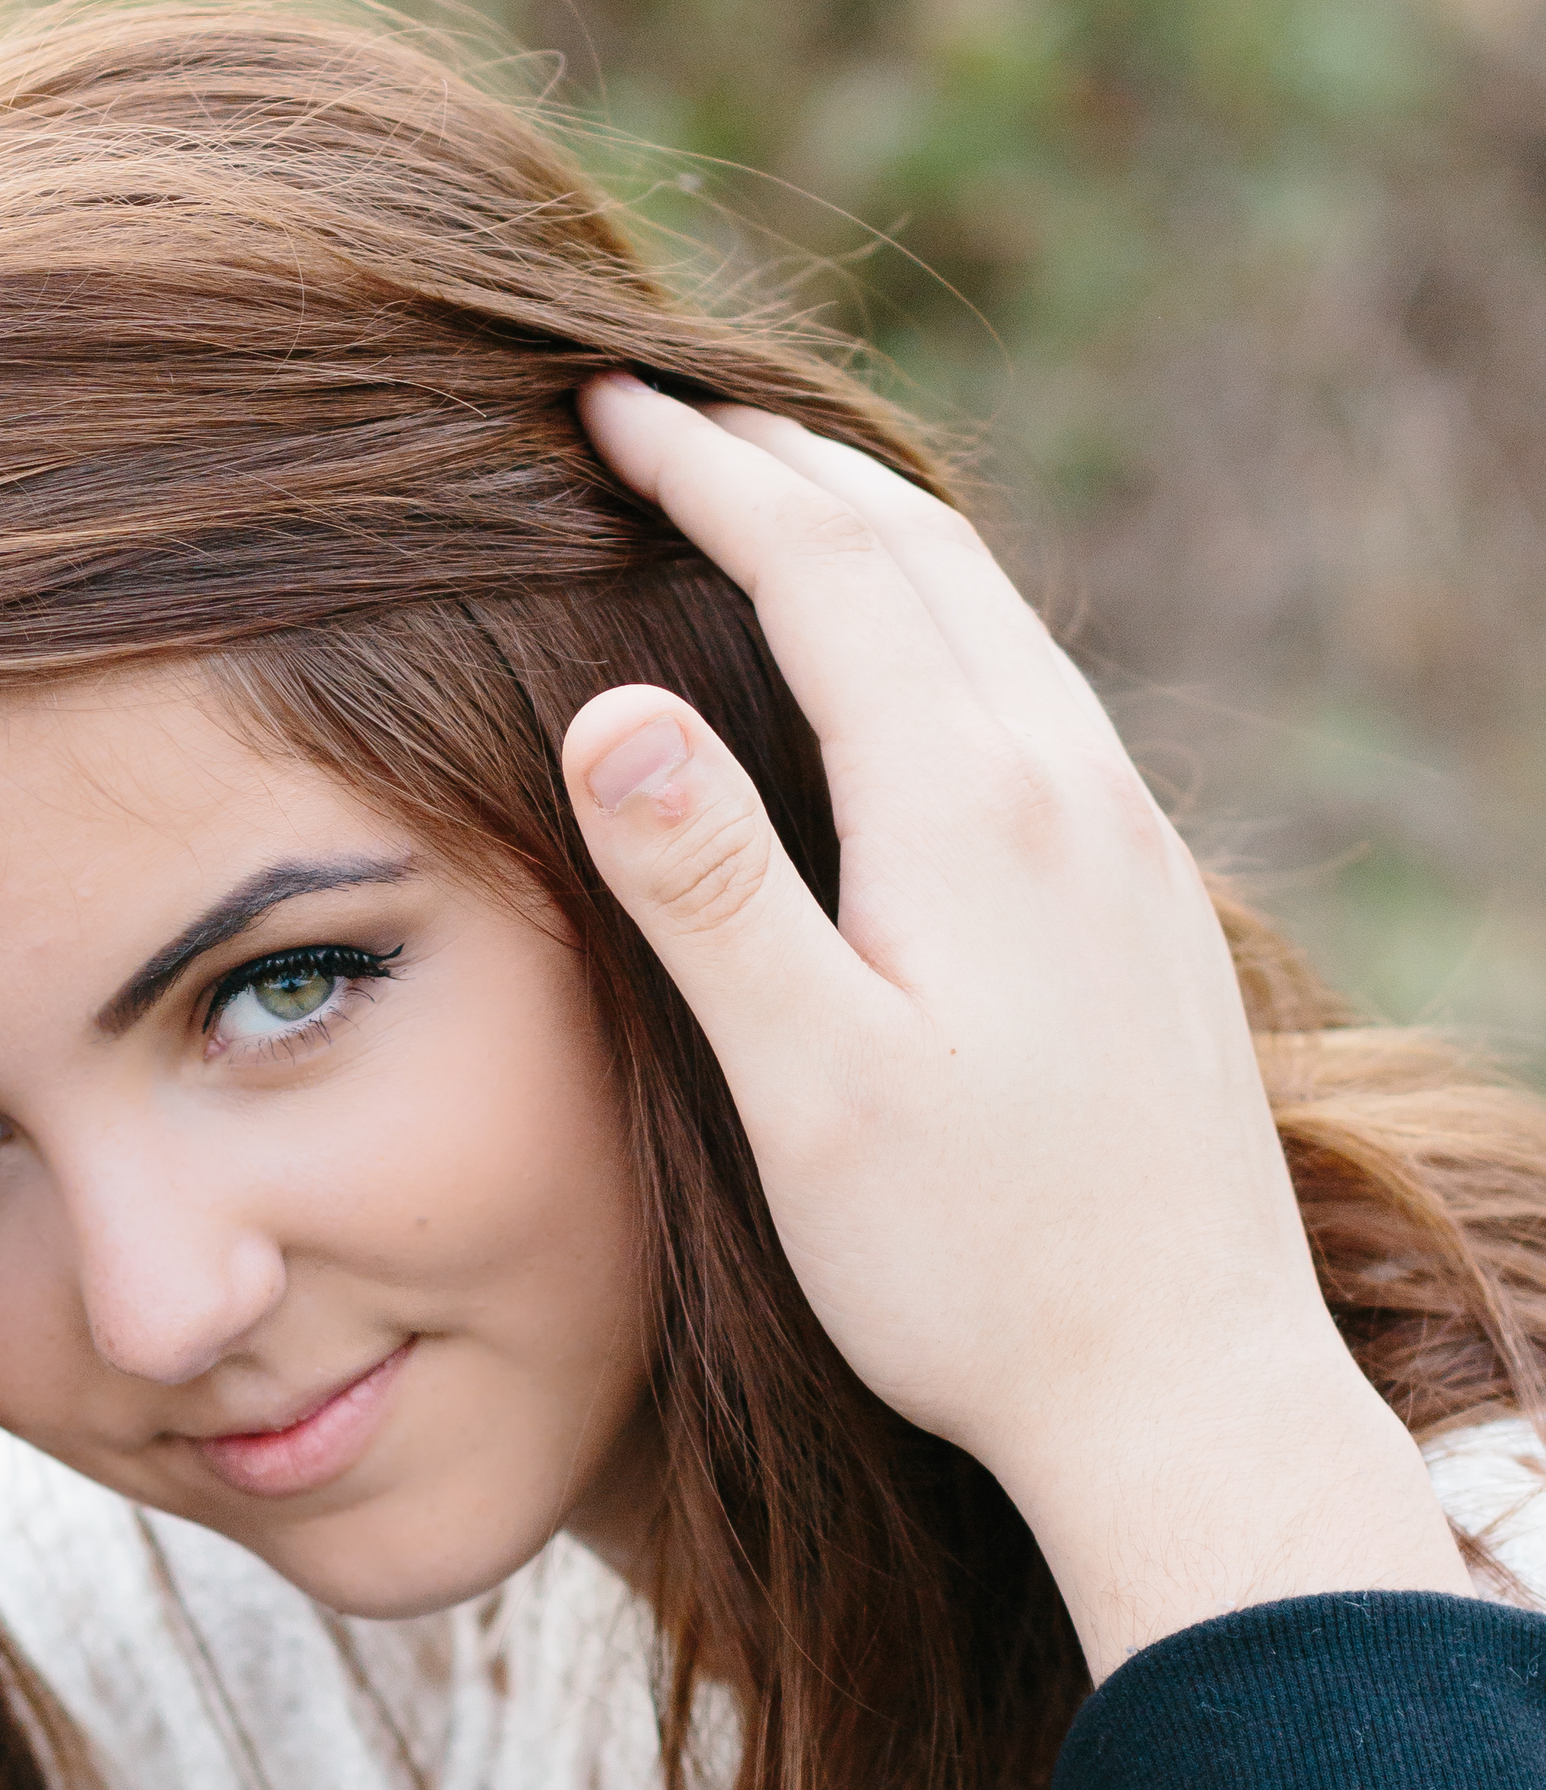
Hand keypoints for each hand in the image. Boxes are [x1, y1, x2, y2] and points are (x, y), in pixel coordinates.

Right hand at [565, 379, 1463, 1676]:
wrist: (1186, 1387)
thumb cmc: (972, 1265)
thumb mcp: (809, 1089)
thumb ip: (711, 889)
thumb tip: (612, 703)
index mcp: (974, 808)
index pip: (828, 566)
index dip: (707, 471)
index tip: (603, 402)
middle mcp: (1072, 785)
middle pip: (925, 551)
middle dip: (784, 462)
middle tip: (661, 410)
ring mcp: (1129, 836)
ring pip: (995, 610)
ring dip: (875, 525)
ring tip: (772, 491)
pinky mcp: (1150, 896)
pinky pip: (1036, 686)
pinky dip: (943, 616)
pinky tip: (910, 668)